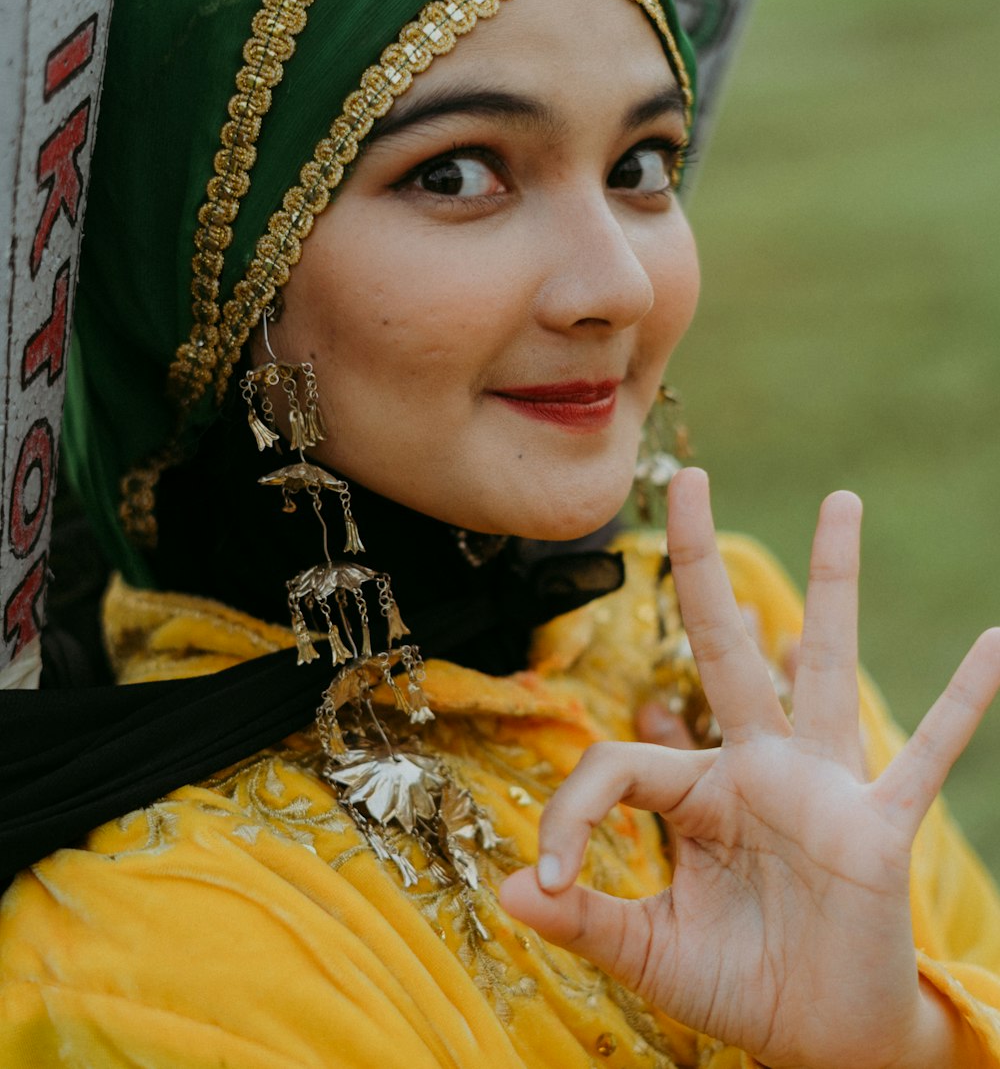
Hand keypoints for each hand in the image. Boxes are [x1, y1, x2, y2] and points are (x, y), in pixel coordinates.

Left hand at [500, 468, 999, 1068]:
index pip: (620, 759)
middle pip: (721, 646)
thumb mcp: (650, 952)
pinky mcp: (877, 826)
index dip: (572, 812)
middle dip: (701, 563)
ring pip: (821, 663)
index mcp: (694, 793)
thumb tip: (513, 891)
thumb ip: (588, 919)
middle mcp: (756, 767)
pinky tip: (995, 642)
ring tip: (841, 499)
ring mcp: (820, 786)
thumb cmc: (736, 985)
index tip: (551, 877)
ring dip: (832, 583)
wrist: (819, 1038)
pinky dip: (960, 703)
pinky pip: (925, 755)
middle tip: (687, 476)